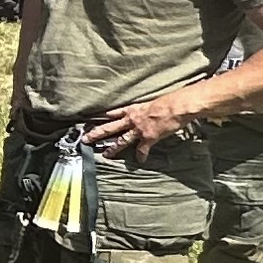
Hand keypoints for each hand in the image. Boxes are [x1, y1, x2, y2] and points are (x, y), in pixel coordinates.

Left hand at [80, 85, 201, 156]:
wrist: (176, 106)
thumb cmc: (167, 101)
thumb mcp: (151, 102)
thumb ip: (145, 108)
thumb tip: (147, 111)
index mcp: (132, 109)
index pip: (112, 113)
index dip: (101, 117)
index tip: (90, 121)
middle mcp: (132, 120)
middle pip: (110, 127)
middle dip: (96, 134)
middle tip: (85, 139)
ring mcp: (139, 130)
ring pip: (121, 140)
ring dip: (113, 148)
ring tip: (105, 155)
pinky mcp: (149, 138)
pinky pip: (142, 149)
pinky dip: (141, 155)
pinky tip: (140, 161)